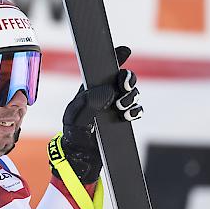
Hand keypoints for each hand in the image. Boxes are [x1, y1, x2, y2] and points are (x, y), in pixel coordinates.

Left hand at [57, 46, 142, 183]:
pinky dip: (135, 111)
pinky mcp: (122, 119)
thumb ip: (89, 102)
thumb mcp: (75, 117)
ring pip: (132, 94)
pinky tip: (127, 116)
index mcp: (91, 89)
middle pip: (124, 78)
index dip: (116, 57)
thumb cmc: (73, 135)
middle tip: (125, 87)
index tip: (125, 50)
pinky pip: (136, 110)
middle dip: (128, 80)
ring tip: (122, 108)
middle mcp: (104, 96)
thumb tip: (108, 90)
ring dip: (131, 98)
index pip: (104, 69)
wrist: (82, 158)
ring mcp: (115, 107)